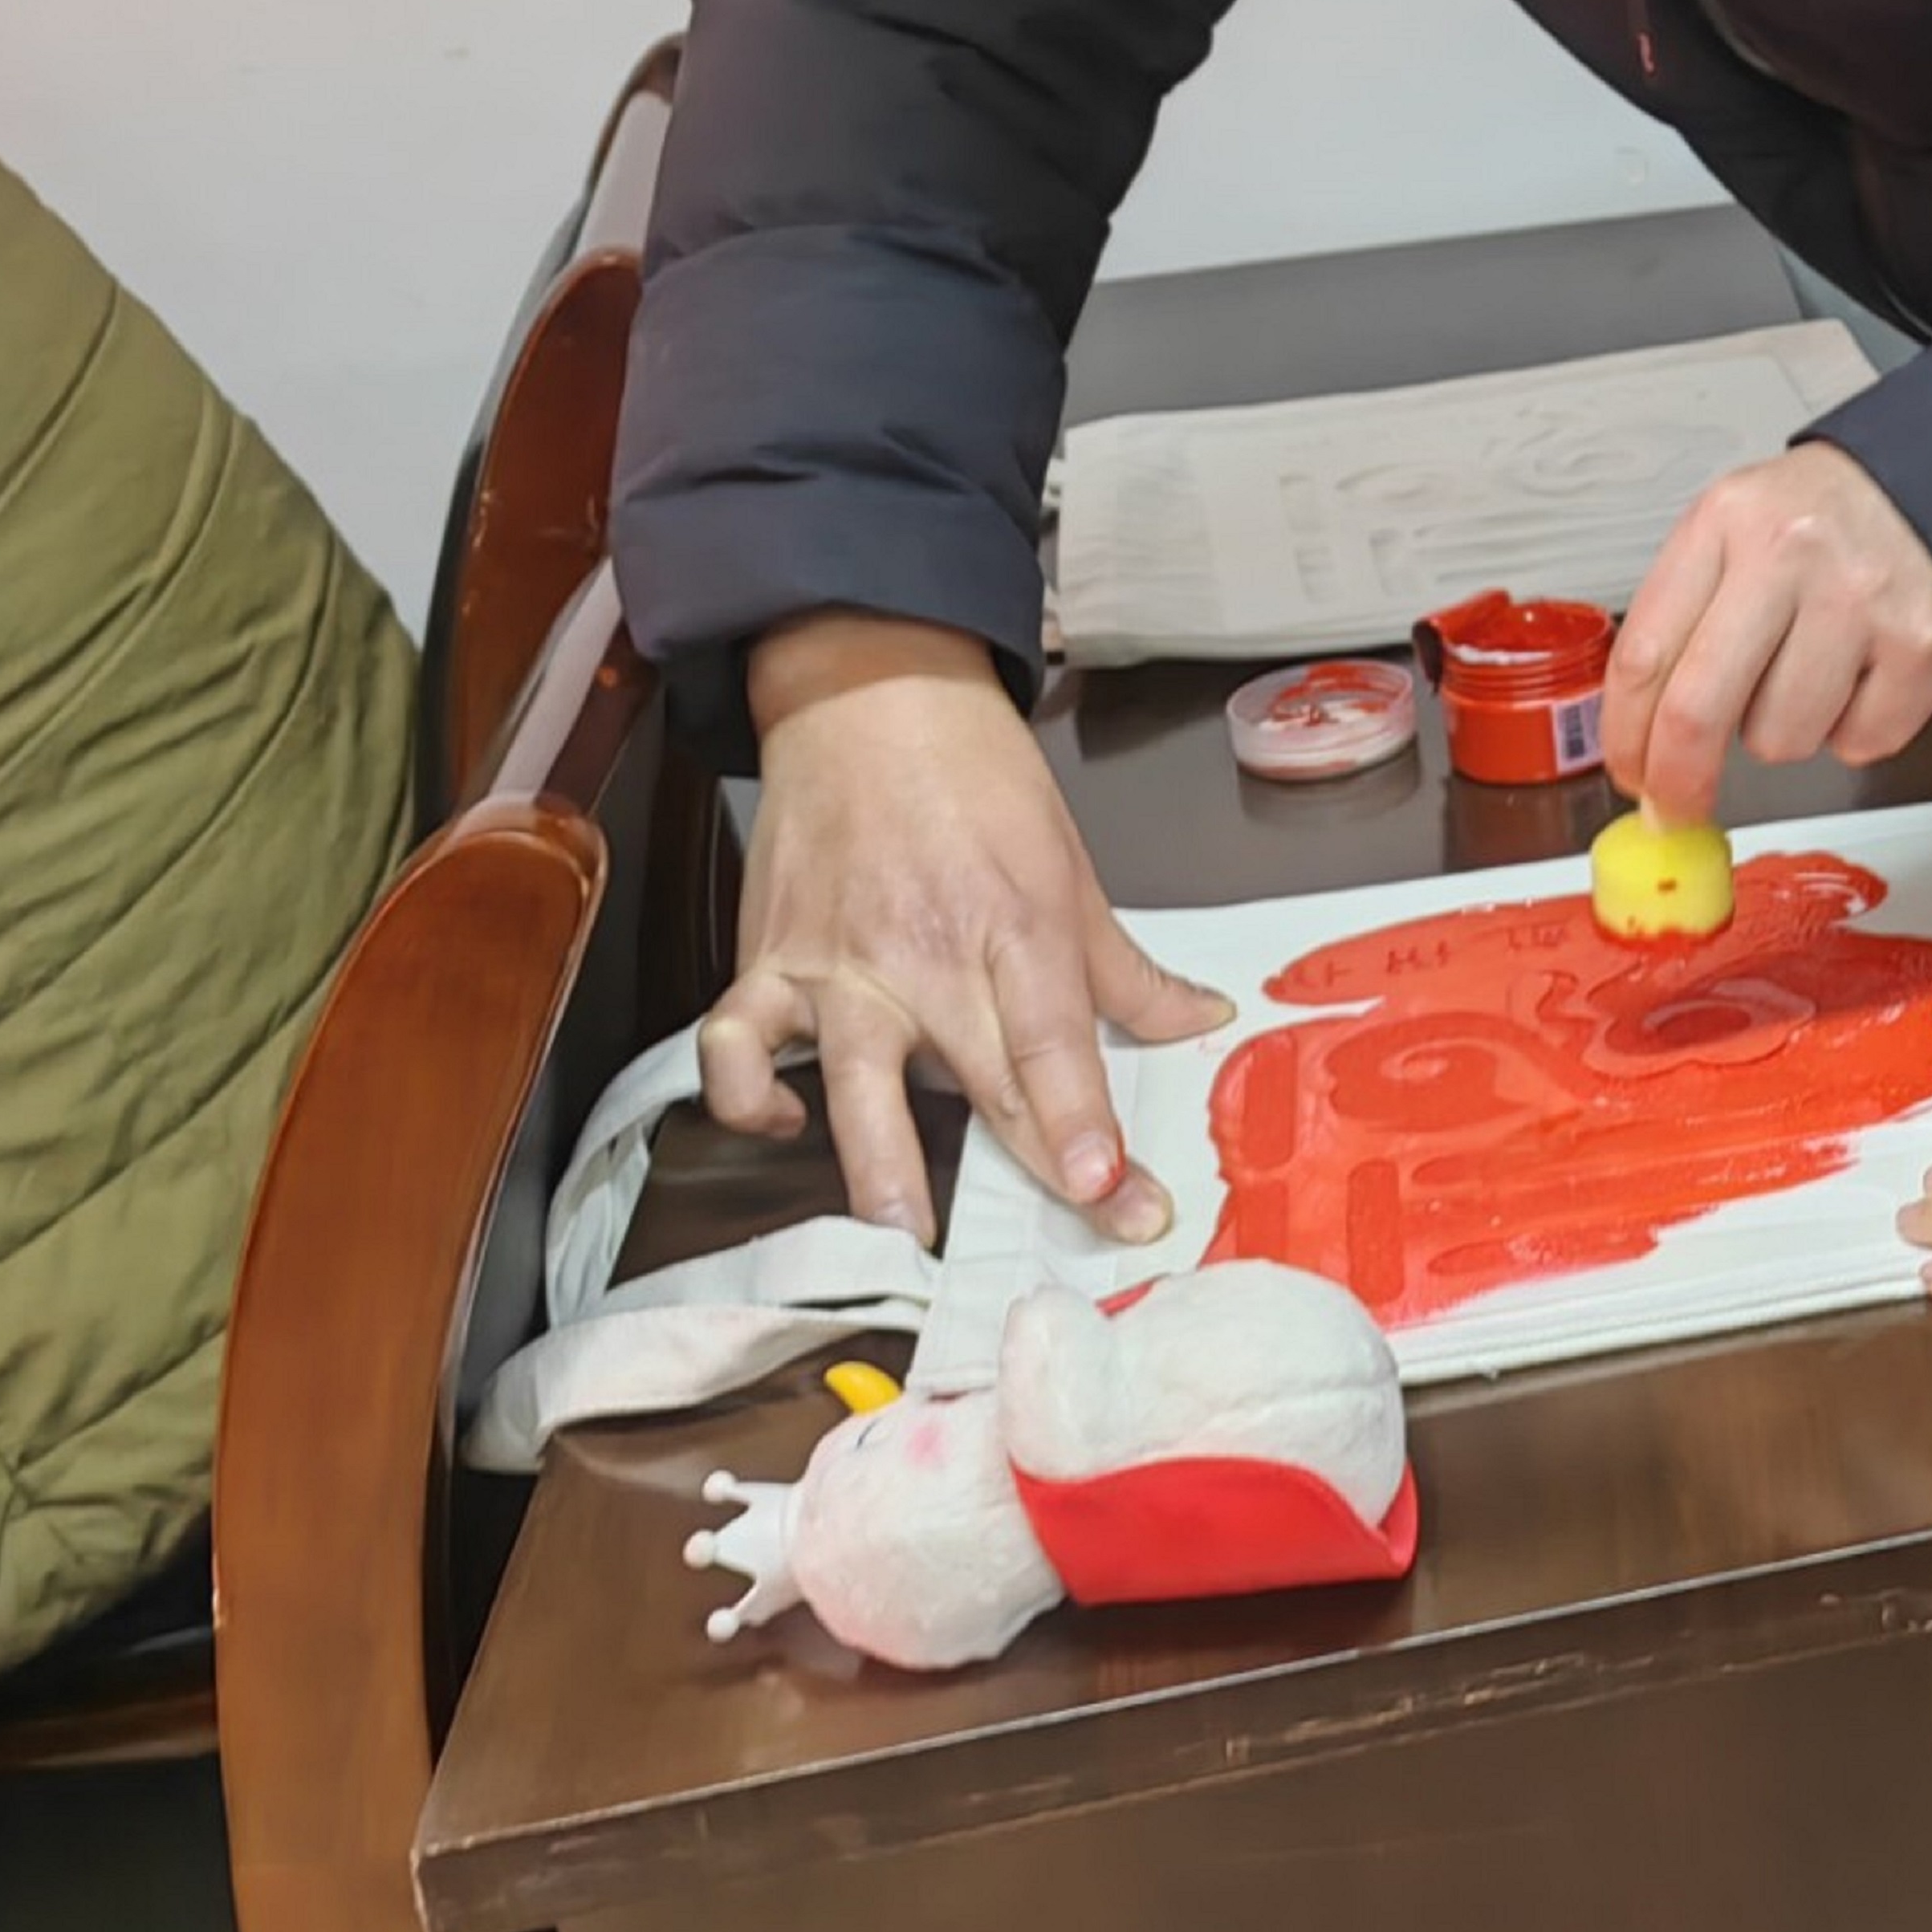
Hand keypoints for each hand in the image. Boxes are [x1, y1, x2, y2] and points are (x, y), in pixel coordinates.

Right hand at [710, 614, 1228, 1245]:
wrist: (870, 695)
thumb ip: (1126, 967)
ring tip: (901, 1236)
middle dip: (1034, 1164)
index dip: (1084, 1127)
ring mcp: (841, 965)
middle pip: (984, 1078)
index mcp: (1016, 926)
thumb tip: (1197, 1023)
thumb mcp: (1071, 864)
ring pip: (853, 1081)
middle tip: (1076, 1231)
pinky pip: (734, 1044)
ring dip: (875, 1165)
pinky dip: (745, 1095)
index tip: (1116, 1196)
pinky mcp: (769, 961)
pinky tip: (782, 1121)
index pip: (1057, 1046)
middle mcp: (928, 957)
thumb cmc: (976, 777)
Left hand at [1599, 442, 1931, 823]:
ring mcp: (1860, 603)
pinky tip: (1867, 675)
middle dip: (1678, 780)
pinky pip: (1859, 743)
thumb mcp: (1737, 529)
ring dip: (1786, 729)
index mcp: (1727, 520)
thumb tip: (1643, 737)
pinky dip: (1857, 727)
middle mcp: (1790, 554)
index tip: (1629, 773)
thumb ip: (1684, 617)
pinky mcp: (1922, 649)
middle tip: (1677, 808)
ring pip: (1780, 738)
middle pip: (1697, 711)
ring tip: (1813, 672)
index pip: (1644, 653)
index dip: (1624, 736)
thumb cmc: (1827, 521)